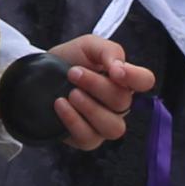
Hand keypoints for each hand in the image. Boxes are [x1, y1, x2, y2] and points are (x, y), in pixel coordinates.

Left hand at [44, 34, 154, 148]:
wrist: (39, 77)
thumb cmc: (69, 60)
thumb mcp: (88, 46)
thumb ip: (109, 51)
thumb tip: (119, 68)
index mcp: (123, 80)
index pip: (145, 81)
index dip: (134, 77)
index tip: (114, 71)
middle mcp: (118, 105)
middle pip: (123, 102)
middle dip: (96, 85)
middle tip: (73, 73)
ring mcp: (104, 124)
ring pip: (113, 127)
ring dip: (90, 108)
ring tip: (71, 93)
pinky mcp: (86, 139)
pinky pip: (89, 138)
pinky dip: (73, 120)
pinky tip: (60, 104)